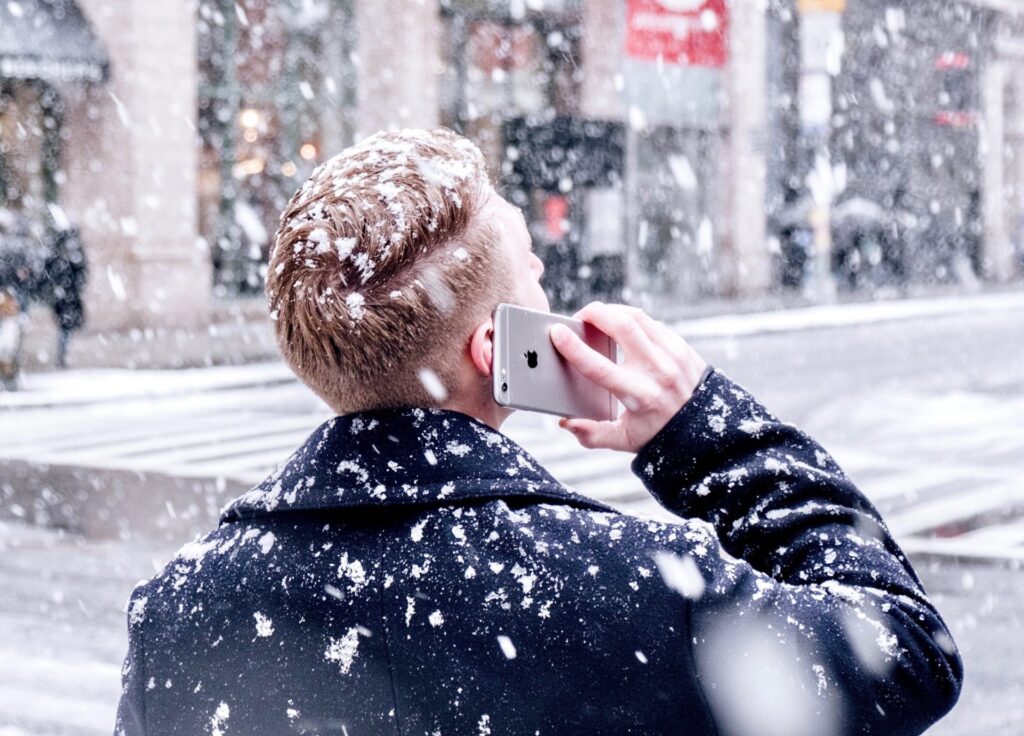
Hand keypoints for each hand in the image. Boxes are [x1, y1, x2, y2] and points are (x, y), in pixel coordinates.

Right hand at [549, 302, 707, 452]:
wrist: (706, 427)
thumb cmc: (660, 433)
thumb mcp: (625, 441)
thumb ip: (593, 435)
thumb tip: (566, 423)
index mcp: (638, 395)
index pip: (598, 367)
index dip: (573, 348)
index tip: (557, 333)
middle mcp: (656, 371)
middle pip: (621, 327)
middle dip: (595, 313)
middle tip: (579, 317)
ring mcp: (671, 355)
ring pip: (637, 317)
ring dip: (612, 311)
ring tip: (597, 316)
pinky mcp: (680, 346)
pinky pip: (651, 323)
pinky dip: (631, 319)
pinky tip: (620, 325)